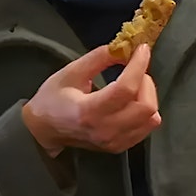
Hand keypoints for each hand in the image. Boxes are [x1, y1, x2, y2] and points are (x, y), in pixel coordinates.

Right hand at [21, 44, 159, 156]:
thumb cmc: (52, 99)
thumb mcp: (70, 72)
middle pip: (146, 107)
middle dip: (146, 81)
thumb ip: (98, 58)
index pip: (125, 89)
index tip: (142, 49)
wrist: (44, 130)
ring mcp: (115, 142)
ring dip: (148, 95)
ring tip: (134, 83)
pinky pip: (147, 127)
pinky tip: (132, 100)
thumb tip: (123, 48)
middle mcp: (105, 130)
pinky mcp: (120, 147)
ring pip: (152, 118)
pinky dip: (145, 109)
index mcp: (88, 111)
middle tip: (135, 68)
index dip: (138, 66)